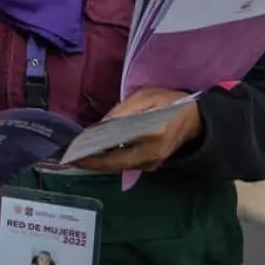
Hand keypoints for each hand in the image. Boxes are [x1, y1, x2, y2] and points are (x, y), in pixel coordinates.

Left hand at [75, 88, 201, 173]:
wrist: (197, 119)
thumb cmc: (171, 104)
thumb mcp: (147, 98)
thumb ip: (124, 111)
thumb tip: (101, 125)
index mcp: (151, 140)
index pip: (116, 154)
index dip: (93, 157)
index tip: (72, 154)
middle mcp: (150, 158)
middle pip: (113, 165)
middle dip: (90, 162)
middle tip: (68, 158)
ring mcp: (151, 164)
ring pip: (118, 166)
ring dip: (97, 162)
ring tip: (76, 155)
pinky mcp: (150, 164)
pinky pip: (124, 164)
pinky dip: (108, 160)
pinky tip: (95, 153)